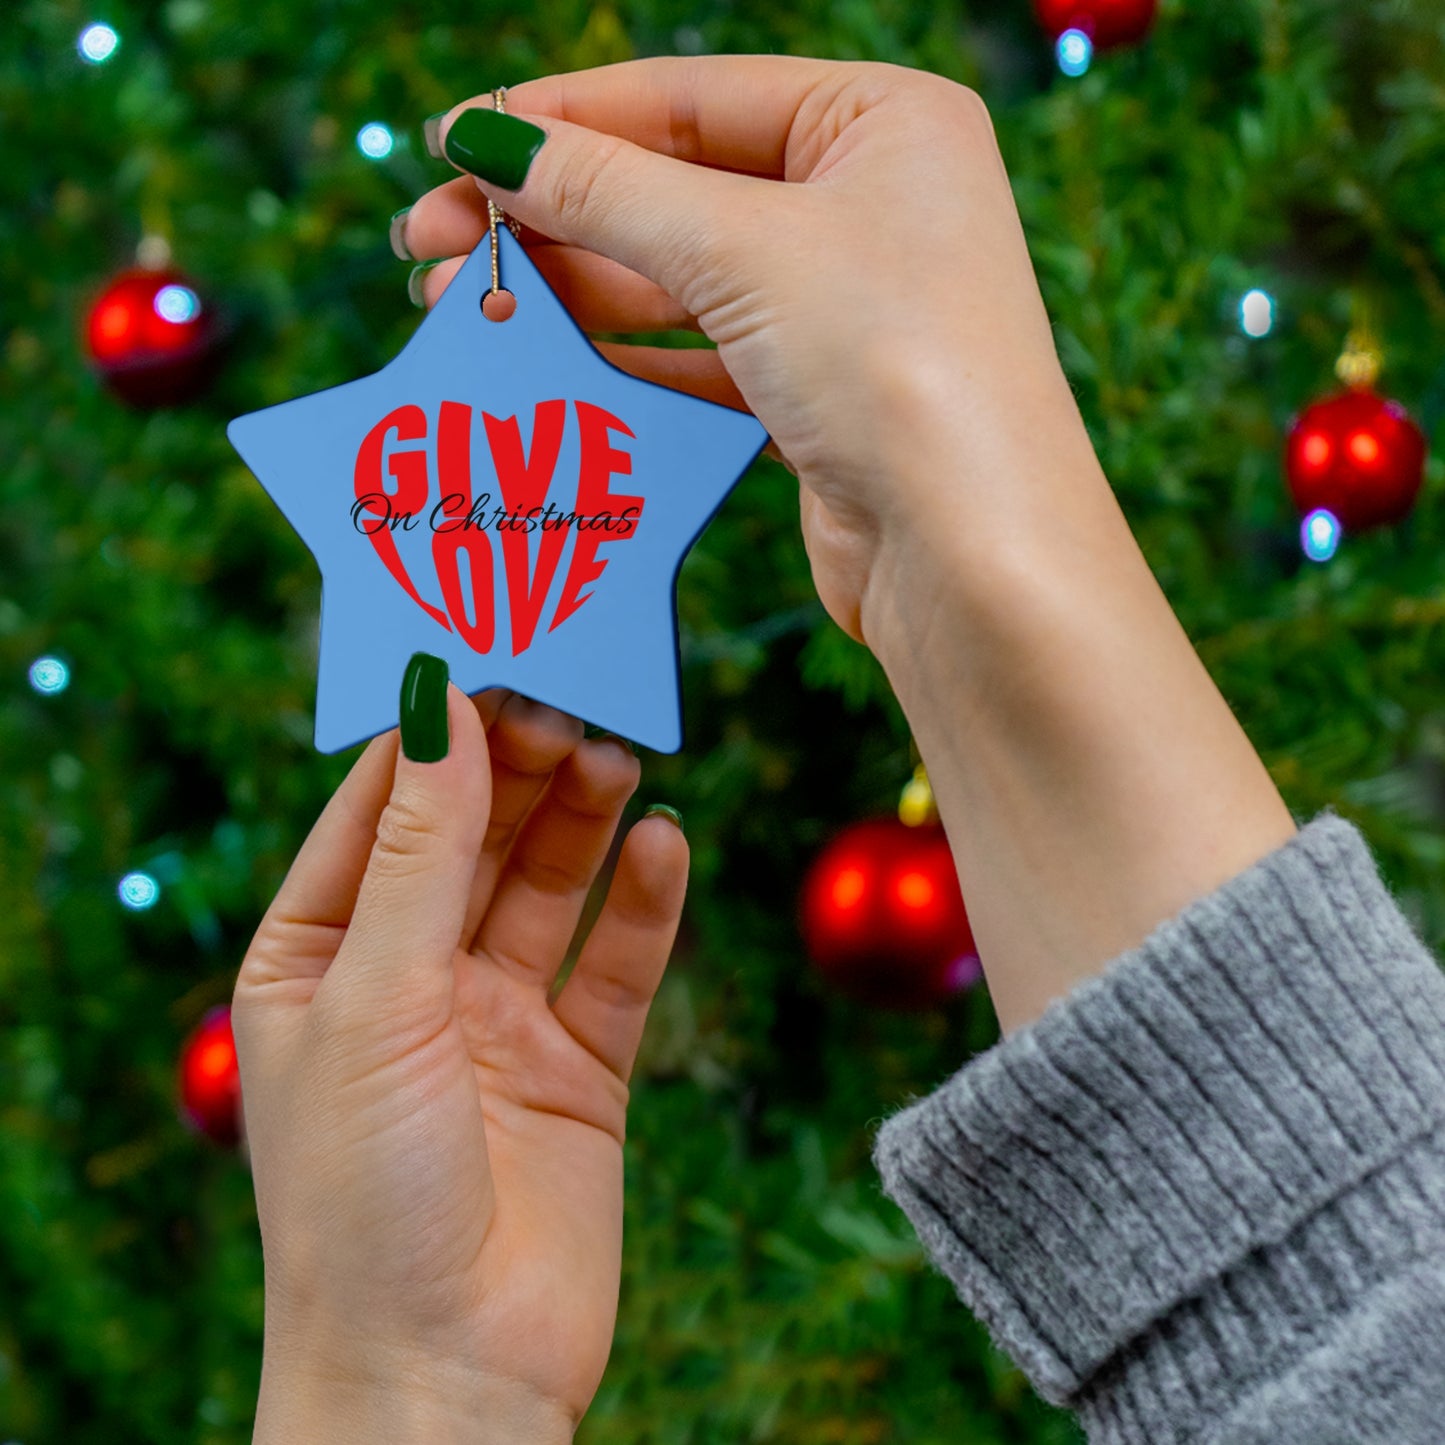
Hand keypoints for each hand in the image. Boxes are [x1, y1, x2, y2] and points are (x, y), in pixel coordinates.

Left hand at [233, 686, 686, 1440]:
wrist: (446, 1377)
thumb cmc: (362, 1197)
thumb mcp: (374, 999)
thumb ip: (419, 852)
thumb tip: (438, 707)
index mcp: (317, 959)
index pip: (377, 811)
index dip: (431, 735)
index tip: (487, 656)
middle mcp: (407, 980)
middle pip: (472, 838)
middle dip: (517, 768)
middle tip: (572, 700)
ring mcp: (497, 1022)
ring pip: (548, 886)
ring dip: (582, 820)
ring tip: (618, 756)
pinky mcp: (579, 1067)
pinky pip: (617, 963)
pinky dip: (644, 903)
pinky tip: (666, 845)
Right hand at [400, 56, 1098, 648]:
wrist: (971, 556)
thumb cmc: (895, 367)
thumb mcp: (742, 249)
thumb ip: (607, 190)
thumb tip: (488, 141)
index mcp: (881, 121)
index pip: (687, 96)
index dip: (560, 119)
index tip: (451, 143)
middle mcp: (870, 202)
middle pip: (674, 187)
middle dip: (549, 214)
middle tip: (427, 241)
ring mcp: (845, 304)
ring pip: (679, 278)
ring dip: (570, 291)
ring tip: (462, 305)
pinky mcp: (819, 395)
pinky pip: (700, 356)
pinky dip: (621, 359)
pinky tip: (543, 362)